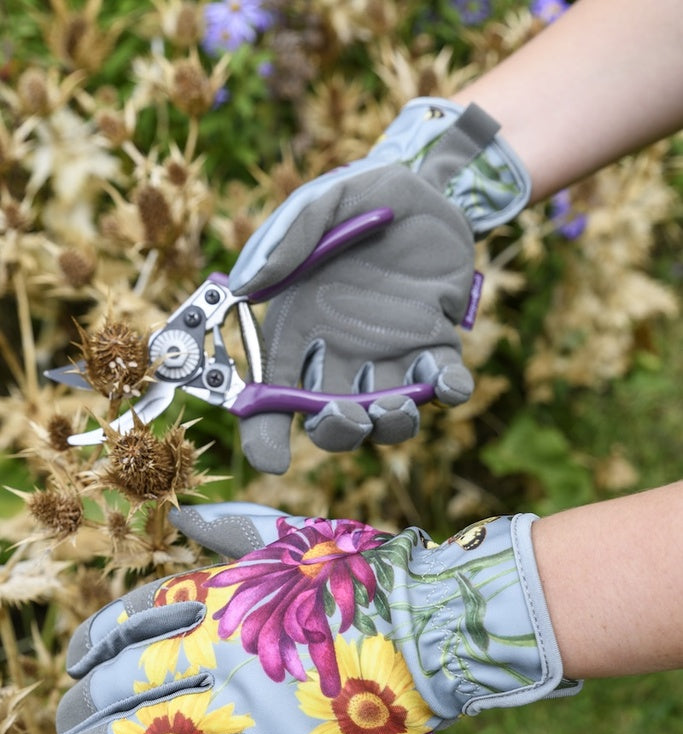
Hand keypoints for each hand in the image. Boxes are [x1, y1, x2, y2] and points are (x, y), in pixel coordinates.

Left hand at [52, 502, 573, 733]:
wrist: (439, 621)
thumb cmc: (367, 575)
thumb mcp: (293, 538)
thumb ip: (228, 530)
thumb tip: (176, 517)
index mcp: (226, 593)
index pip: (130, 618)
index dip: (91, 644)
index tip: (74, 665)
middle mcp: (228, 646)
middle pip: (127, 682)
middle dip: (80, 712)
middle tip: (60, 733)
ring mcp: (254, 704)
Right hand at [229, 99, 529, 472]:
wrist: (429, 183)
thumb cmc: (360, 196)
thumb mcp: (318, 204)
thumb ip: (284, 241)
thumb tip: (244, 287)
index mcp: (299, 329)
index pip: (273, 396)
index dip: (266, 435)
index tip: (272, 460)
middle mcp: (341, 353)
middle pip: (331, 420)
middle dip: (336, 432)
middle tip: (346, 414)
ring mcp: (392, 354)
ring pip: (387, 416)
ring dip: (390, 424)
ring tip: (397, 404)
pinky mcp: (436, 343)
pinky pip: (443, 384)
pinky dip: (448, 391)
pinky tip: (446, 380)